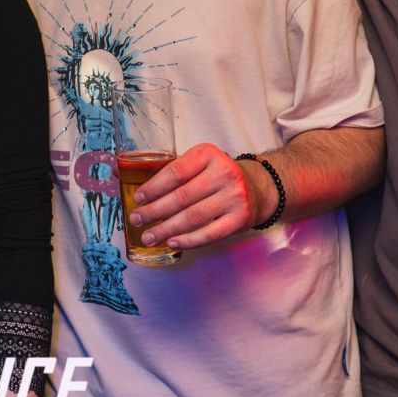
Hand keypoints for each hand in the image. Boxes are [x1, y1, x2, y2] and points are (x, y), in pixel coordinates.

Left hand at [124, 143, 269, 249]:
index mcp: (209, 155)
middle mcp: (224, 173)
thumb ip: (178, 171)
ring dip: (166, 228)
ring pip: (192, 217)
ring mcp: (234, 197)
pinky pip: (209, 233)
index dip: (154, 187)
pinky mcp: (240, 218)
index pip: (175, 172)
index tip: (139, 198)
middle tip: (137, 219)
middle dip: (154, 211)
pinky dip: (189, 240)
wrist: (260, 187)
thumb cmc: (220, 176)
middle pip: (181, 197)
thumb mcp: (203, 163)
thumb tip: (138, 188)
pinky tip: (172, 242)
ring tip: (148, 236)